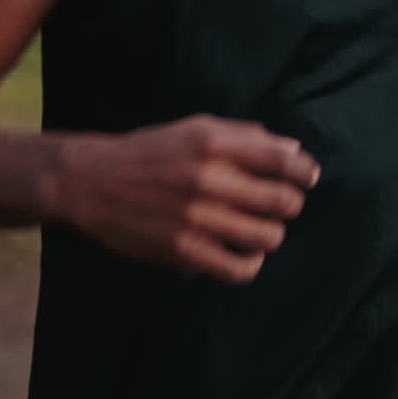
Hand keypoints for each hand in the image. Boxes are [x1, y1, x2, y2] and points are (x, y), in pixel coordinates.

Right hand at [52, 115, 319, 280]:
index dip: (305, 173)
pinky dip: (250, 263)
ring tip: (259, 229)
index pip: (283, 161)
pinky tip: (241, 253)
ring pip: (268, 237)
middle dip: (290, 204)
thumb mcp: (195, 129)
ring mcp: (197, 218)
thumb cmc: (150, 152)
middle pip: (283, 201)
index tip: (307, 179)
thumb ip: (245, 137)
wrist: (90, 182)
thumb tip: (294, 151)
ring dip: (271, 234)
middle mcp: (209, 179)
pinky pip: (240, 269)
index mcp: (214, 143)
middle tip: (281, 205)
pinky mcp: (183, 252)